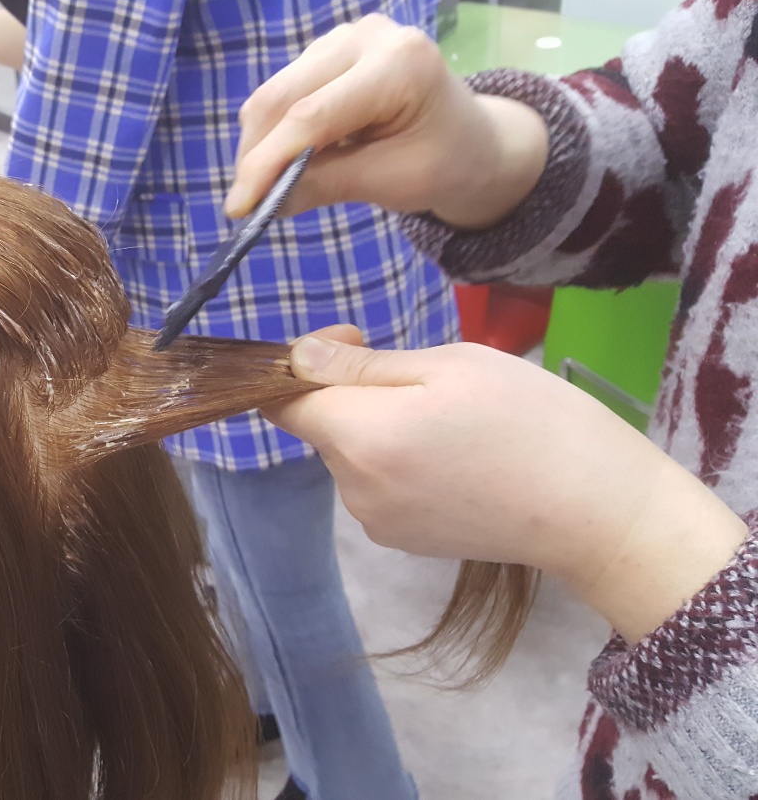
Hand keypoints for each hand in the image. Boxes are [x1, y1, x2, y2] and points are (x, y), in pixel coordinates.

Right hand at [225, 15, 548, 230]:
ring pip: (275, 93)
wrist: (472, 140)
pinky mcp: (329, 49)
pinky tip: (287, 160)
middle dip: (255, 154)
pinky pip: (284, 91)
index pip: (311, 116)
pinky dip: (275, 132)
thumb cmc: (444, 162)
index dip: (267, 163)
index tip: (238, 209)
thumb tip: (264, 203)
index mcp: (399, 64)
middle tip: (244, 204)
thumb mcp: (392, 182)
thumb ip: (326, 185)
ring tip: (267, 186)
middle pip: (282, 96)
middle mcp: (369, 36)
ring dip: (261, 144)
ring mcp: (346, 37)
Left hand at [262, 331, 748, 639]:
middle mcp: (353, 488)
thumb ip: (362, 366)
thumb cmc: (531, 422)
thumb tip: (296, 356)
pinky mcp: (405, 541)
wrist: (596, 512)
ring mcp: (378, 521)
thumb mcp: (449, 367)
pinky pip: (382, 486)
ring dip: (383, 429)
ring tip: (454, 420)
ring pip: (355, 456)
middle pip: (325, 427)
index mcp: (358, 438)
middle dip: (356, 394)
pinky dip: (404, 463)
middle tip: (426, 374)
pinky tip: (459, 457)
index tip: (355, 338)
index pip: (284, 401)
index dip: (304, 363)